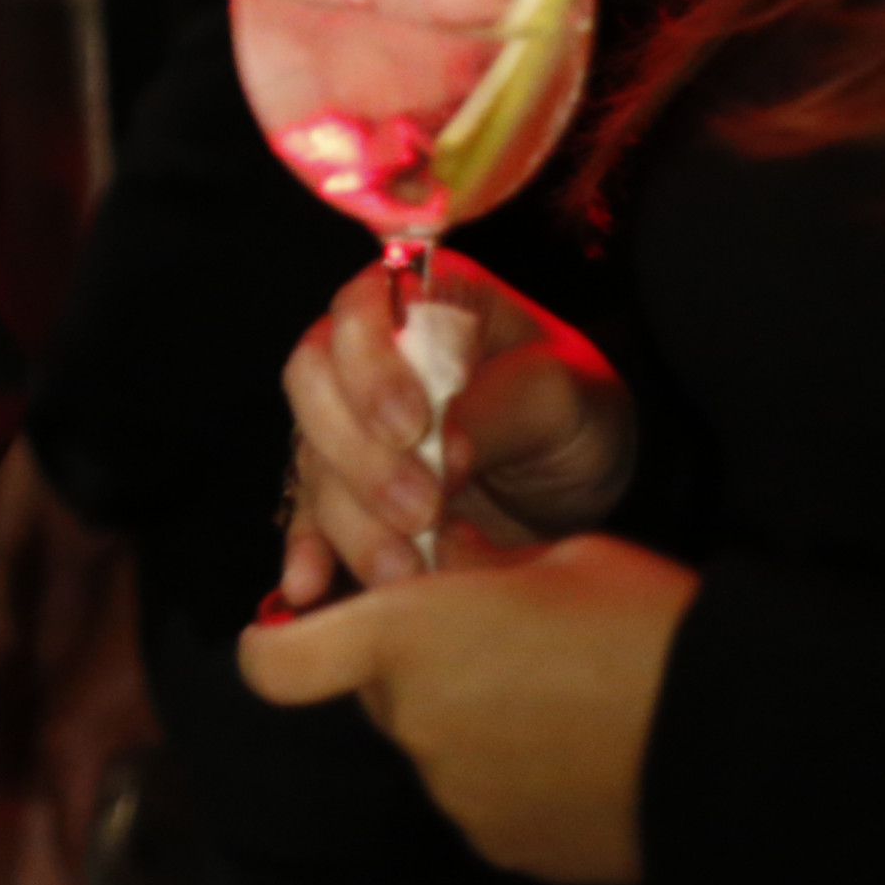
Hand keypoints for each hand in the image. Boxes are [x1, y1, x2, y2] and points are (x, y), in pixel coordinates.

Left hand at [240, 532, 693, 884]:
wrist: (736, 737)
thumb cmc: (644, 626)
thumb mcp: (558, 558)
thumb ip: (478, 565)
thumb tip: (449, 556)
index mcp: (406, 638)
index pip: (278, 663)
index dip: (277, 648)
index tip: (297, 631)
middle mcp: (415, 723)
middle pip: (379, 695)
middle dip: (417, 669)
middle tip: (499, 646)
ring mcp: (458, 794)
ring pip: (435, 747)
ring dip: (471, 721)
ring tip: (559, 698)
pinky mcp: (504, 844)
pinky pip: (483, 800)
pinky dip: (511, 776)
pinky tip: (578, 751)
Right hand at [277, 248, 634, 605]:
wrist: (577, 480)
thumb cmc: (575, 411)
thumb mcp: (561, 396)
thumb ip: (498, 409)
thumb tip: (440, 450)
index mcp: (419, 300)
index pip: (358, 310)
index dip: (369, 367)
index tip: (411, 428)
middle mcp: (366, 354)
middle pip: (313, 384)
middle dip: (358, 454)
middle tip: (420, 510)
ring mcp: (348, 423)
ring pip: (312, 458)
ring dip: (349, 518)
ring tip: (405, 571)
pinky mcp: (343, 488)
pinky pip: (307, 515)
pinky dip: (309, 551)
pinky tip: (312, 585)